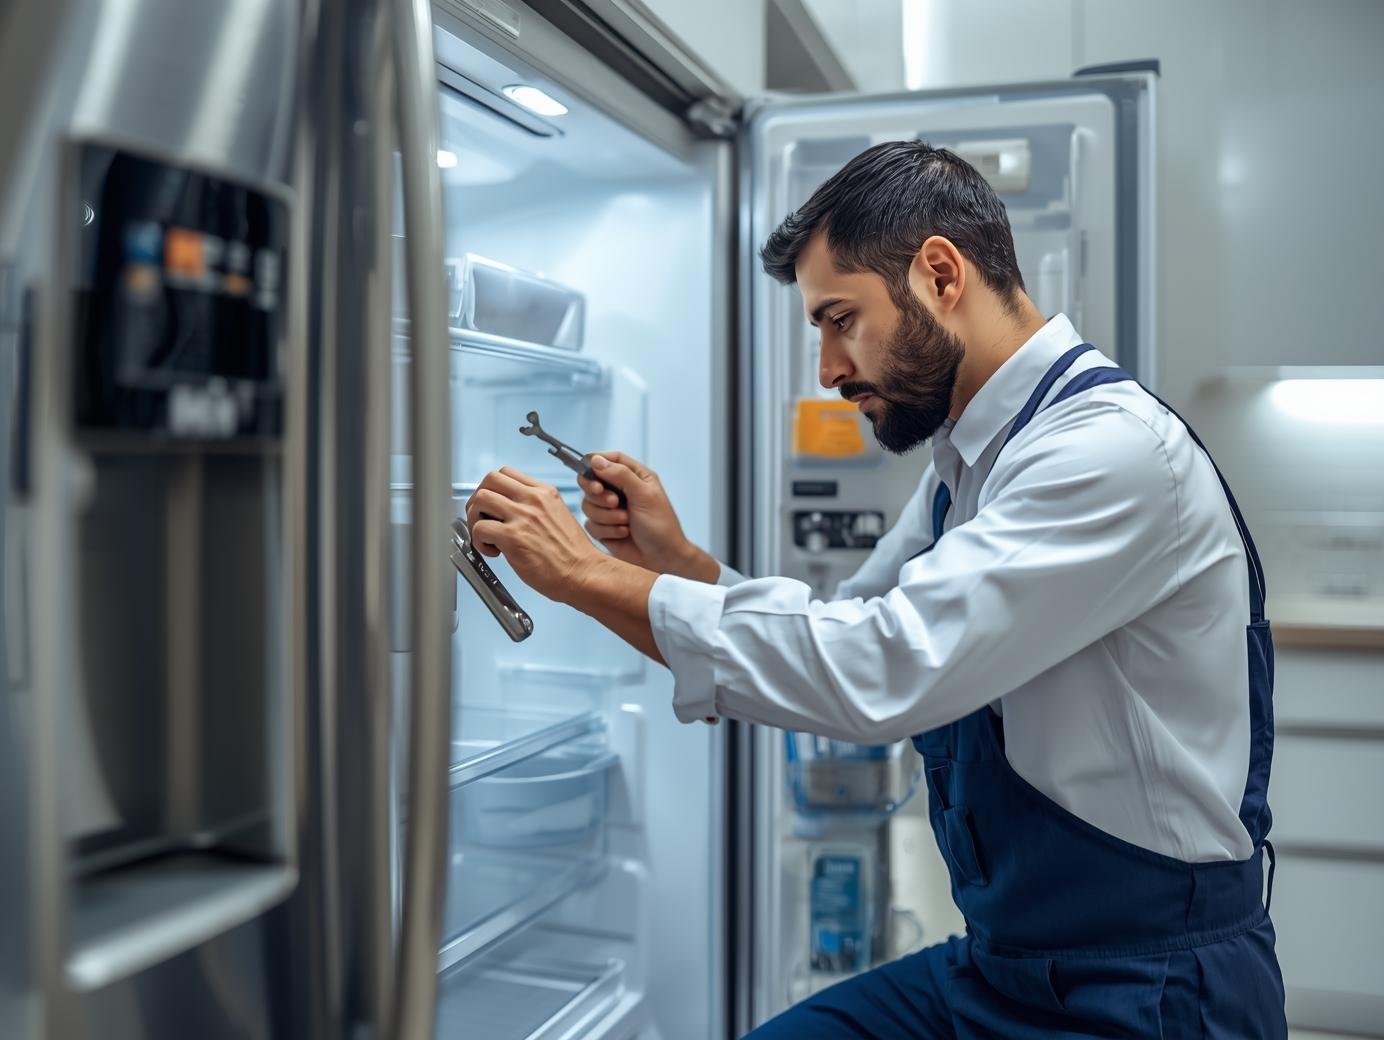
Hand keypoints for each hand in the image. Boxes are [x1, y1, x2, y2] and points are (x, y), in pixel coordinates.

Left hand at [465, 467, 603, 603]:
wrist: (584, 573)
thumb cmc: (573, 554)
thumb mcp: (558, 515)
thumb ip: (536, 508)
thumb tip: (509, 511)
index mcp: (545, 492)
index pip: (507, 473)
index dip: (494, 489)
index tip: (493, 505)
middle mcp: (533, 500)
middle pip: (489, 480)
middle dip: (479, 499)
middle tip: (483, 518)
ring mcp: (523, 517)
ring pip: (480, 499)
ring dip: (475, 518)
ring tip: (487, 536)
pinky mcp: (513, 537)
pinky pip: (479, 528)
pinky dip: (479, 541)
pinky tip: (493, 551)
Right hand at [577, 451, 718, 581]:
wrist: (662, 558)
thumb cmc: (661, 525)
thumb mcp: (644, 495)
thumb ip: (621, 475)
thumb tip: (596, 460)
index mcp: (635, 476)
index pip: (610, 459)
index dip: (596, 461)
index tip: (589, 469)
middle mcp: (620, 490)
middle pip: (591, 481)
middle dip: (598, 493)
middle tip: (613, 501)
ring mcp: (610, 510)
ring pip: (588, 504)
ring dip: (607, 515)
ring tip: (626, 521)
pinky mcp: (604, 528)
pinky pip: (590, 524)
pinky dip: (606, 530)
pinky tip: (623, 533)